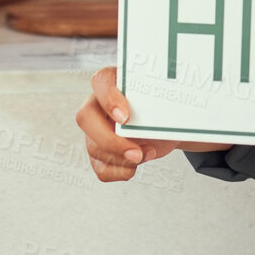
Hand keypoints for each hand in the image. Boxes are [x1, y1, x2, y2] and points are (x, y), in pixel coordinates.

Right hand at [76, 67, 184, 181]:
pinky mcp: (100, 153)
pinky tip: (135, 166)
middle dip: (111, 140)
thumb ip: (155, 102)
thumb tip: (169, 110)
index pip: (100, 82)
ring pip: (94, 147)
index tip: (126, 118)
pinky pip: (101, 169)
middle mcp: (97, 105)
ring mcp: (94, 131)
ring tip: (148, 153)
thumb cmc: (157, 104)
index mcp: (110, 82)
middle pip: (86, 119)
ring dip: (123, 159)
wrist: (162, 123)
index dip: (109, 100)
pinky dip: (120, 172)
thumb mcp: (159, 99)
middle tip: (136, 153)